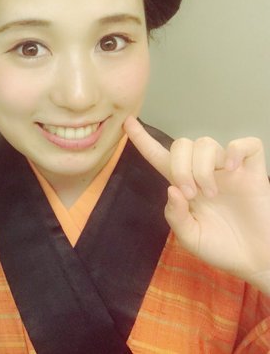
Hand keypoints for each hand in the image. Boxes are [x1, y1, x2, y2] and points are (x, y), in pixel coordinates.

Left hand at [124, 116, 269, 290]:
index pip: (158, 156)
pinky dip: (236, 151)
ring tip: (211, 194)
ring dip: (202, 168)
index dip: (142, 139)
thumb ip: (175, 216)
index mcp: (184, 186)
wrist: (256, 260)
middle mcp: (204, 172)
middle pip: (182, 145)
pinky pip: (247, 144)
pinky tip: (232, 171)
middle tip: (191, 194)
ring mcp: (229, 171)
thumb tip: (172, 189)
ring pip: (206, 144)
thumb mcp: (190, 237)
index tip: (127, 122)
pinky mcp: (254, 173)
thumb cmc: (222, 248)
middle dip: (180, 168)